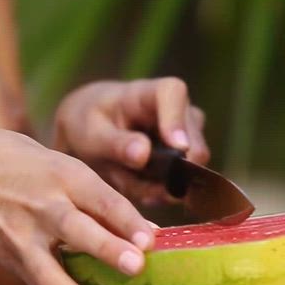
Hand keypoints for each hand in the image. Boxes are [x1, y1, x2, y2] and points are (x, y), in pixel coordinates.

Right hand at [0, 128, 154, 284]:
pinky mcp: (11, 258)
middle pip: (75, 229)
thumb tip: (145, 232)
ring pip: (52, 272)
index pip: (98, 196)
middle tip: (136, 266)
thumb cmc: (17, 163)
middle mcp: (41, 204)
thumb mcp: (56, 163)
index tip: (151, 238)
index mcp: (60, 173)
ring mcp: (22, 235)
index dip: (126, 218)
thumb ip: (96, 196)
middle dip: (106, 249)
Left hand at [53, 78, 209, 205]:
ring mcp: (190, 134)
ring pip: (189, 171)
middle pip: (193, 144)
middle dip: (164, 173)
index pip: (173, 93)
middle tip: (128, 181)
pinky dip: (157, 191)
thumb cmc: (91, 124)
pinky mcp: (190, 158)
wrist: (93, 133)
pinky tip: (136, 186)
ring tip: (125, 179)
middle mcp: (181, 110)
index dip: (178, 121)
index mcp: (151, 93)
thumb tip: (143, 156)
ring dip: (156, 185)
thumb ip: (116, 144)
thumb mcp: (93, 136)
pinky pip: (183, 184)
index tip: (177, 147)